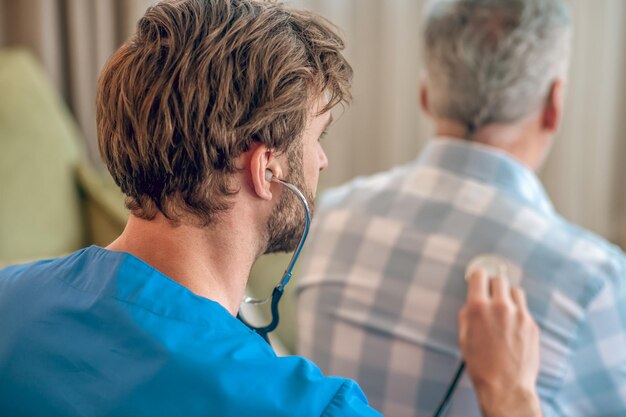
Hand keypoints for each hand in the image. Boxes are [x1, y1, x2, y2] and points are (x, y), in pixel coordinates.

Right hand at [458, 269, 541, 416]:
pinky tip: (512, 327)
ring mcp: (519, 315)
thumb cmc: (481, 365)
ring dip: (507, 296)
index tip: (477, 278)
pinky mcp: (532, 325)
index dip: (477, 275)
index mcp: (479, 308)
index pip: (479, 275)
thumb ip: (467, 315)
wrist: (505, 387)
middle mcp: (500, 307)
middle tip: (490, 295)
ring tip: (503, 310)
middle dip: (493, 285)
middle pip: (499, 279)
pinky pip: (524, 309)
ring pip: (515, 291)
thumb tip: (472, 303)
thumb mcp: (463, 337)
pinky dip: (517, 312)